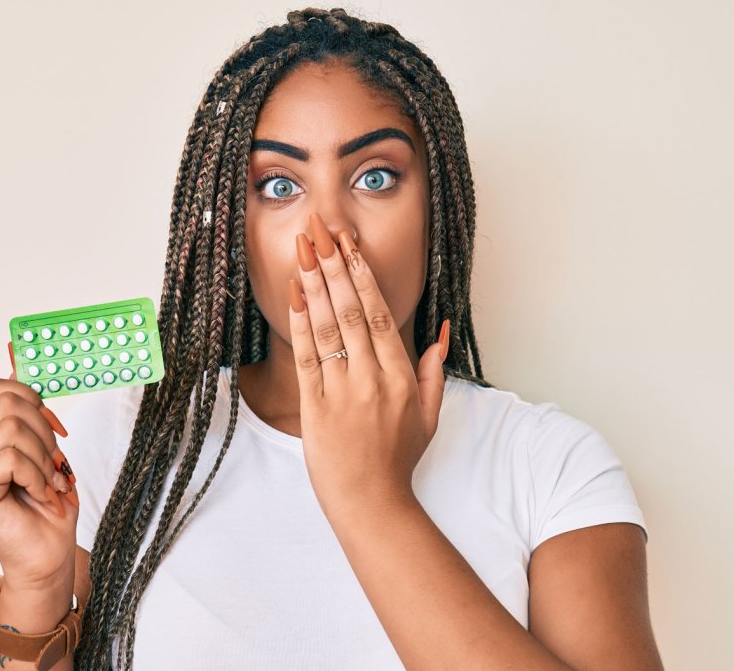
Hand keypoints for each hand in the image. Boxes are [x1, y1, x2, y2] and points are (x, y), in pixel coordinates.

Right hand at [0, 354, 80, 591]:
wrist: (50, 556)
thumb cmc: (51, 508)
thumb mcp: (49, 449)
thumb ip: (31, 410)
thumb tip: (17, 355)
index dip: (31, 397)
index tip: (56, 428)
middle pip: (7, 402)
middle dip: (44, 431)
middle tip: (54, 465)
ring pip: (11, 428)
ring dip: (43, 458)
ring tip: (48, 484)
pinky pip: (10, 457)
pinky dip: (37, 475)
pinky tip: (41, 495)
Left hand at [287, 212, 450, 518]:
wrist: (371, 503)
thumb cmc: (397, 460)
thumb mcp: (429, 416)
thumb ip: (434, 371)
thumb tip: (440, 330)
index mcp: (401, 376)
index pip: (380, 313)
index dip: (362, 275)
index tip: (349, 245)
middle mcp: (373, 378)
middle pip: (352, 310)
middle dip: (333, 265)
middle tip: (320, 229)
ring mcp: (343, 392)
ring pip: (328, 327)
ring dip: (314, 283)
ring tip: (302, 248)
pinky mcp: (316, 407)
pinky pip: (306, 357)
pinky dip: (299, 323)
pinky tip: (293, 294)